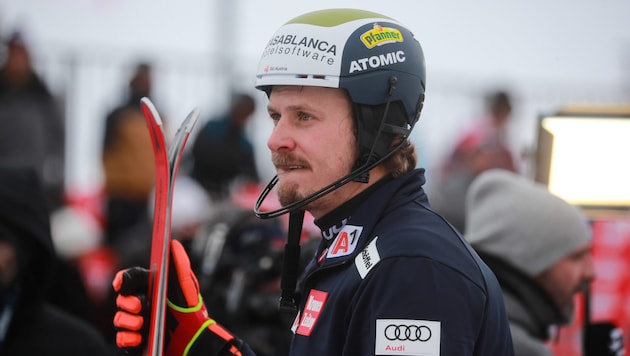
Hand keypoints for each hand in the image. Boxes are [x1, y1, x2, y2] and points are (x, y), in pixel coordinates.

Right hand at [113, 239, 244, 355]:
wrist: (195, 339)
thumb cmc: (191, 311)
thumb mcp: (188, 287)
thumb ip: (181, 265)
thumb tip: (173, 244)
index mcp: (151, 288)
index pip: (131, 279)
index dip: (123, 279)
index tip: (121, 283)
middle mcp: (141, 304)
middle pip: (122, 299)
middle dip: (127, 302)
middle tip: (141, 306)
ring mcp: (137, 323)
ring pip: (119, 319)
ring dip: (127, 321)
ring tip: (142, 324)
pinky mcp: (136, 341)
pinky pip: (122, 340)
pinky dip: (128, 338)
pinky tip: (139, 338)